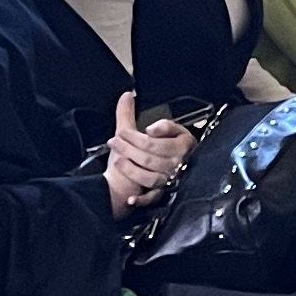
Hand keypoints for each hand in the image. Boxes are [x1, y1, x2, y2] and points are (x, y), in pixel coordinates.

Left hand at [102, 93, 194, 216]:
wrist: (146, 171)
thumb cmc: (151, 150)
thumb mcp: (144, 128)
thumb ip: (132, 114)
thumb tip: (126, 97)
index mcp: (179, 144)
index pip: (154, 143)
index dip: (136, 138)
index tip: (123, 132)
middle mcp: (175, 163)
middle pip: (149, 158)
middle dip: (129, 149)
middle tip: (115, 142)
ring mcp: (168, 179)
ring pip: (149, 176)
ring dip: (132, 169)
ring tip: (119, 159)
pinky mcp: (161, 193)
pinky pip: (154, 197)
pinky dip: (142, 199)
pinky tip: (131, 198)